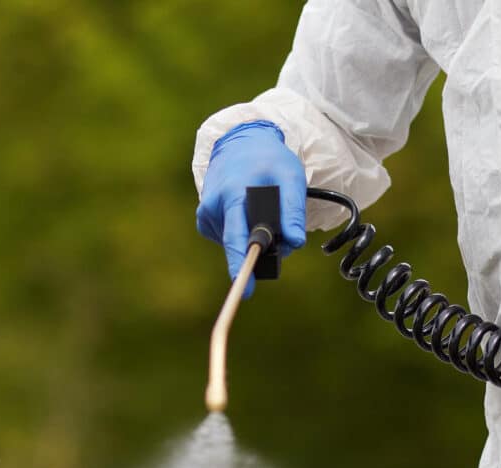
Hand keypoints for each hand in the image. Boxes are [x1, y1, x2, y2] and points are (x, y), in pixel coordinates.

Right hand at [196, 120, 306, 296]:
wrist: (239, 143)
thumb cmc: (268, 159)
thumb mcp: (290, 176)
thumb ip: (293, 209)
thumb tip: (295, 242)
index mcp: (232, 194)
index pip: (236, 238)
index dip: (242, 265)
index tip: (246, 291)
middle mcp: (213, 206)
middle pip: (237, 245)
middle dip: (259, 252)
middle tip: (281, 237)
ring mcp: (206, 214)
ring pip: (234, 244)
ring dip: (253, 240)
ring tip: (265, 215)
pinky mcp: (205, 220)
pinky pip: (228, 239)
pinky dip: (242, 235)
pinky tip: (248, 215)